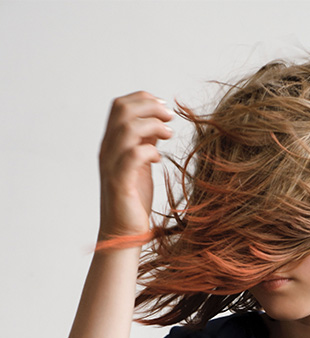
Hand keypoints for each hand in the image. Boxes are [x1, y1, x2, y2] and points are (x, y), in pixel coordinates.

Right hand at [98, 90, 173, 239]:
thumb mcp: (141, 166)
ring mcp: (111, 166)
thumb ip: (145, 144)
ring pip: (126, 129)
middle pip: (122, 111)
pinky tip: (158, 159)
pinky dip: (149, 151)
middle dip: (149, 107)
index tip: (164, 107)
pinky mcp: (120, 184)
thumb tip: (157, 124)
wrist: (123, 233)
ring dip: (152, 125)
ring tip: (169, 134)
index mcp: (112, 144)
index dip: (142, 99)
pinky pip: (132, 156)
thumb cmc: (133, 200)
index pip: (120, 106)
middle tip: (170, 117)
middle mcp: (108, 151)